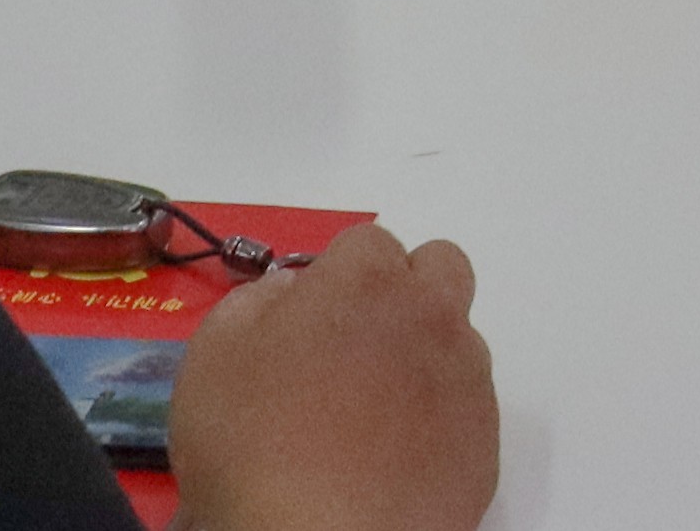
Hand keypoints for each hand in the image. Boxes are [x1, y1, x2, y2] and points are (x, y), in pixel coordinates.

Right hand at [167, 220, 498, 530]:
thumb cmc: (256, 447)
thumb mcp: (215, 355)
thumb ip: (257, 301)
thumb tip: (292, 290)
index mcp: (368, 281)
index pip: (367, 242)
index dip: (336, 277)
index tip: (309, 320)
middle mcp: (431, 316)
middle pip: (438, 269)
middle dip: (404, 290)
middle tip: (355, 347)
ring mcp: (467, 379)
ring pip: (455, 340)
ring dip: (420, 357)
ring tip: (368, 416)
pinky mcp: (484, 441)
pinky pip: (464, 407)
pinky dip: (436, 418)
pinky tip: (392, 458)